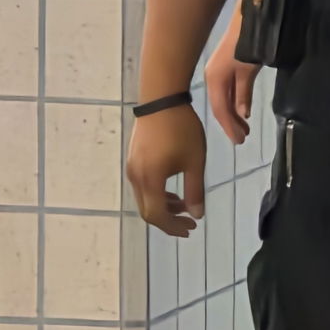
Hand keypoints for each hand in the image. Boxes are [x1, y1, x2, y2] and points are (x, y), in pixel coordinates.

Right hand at [126, 104, 207, 237]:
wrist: (162, 100)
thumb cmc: (182, 130)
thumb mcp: (195, 161)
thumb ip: (195, 190)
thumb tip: (197, 215)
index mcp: (150, 180)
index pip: (157, 215)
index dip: (173, 227)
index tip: (191, 229)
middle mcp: (136, 177)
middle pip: (148, 210)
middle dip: (169, 220)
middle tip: (189, 224)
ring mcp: (132, 168)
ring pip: (145, 198)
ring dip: (164, 207)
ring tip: (186, 207)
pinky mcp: (134, 160)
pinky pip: (144, 186)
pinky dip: (158, 194)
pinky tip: (173, 191)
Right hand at [205, 14, 258, 144]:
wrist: (249, 18)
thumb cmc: (248, 44)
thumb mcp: (247, 70)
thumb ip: (243, 93)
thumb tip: (241, 115)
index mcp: (215, 79)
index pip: (220, 109)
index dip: (229, 126)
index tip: (240, 141)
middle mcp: (213, 77)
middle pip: (220, 106)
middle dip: (230, 123)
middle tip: (243, 139)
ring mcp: (218, 72)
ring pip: (224, 99)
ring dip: (234, 114)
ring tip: (245, 128)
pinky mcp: (226, 67)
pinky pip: (229, 90)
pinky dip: (236, 102)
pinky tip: (242, 109)